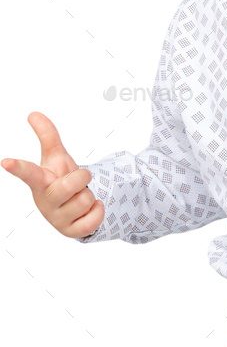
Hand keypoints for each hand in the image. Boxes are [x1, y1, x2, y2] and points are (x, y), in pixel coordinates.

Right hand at [1, 112, 104, 237]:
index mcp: (39, 182)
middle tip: (80, 180)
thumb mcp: (57, 158)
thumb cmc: (60, 179)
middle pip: (68, 186)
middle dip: (81, 178)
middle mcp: (44, 202)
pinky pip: (93, 219)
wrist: (75, 207)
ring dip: (90, 196)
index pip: (28, 172)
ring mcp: (56, 219)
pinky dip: (98, 211)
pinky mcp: (71, 233)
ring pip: (85, 201)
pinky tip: (91, 209)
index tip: (6, 162)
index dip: (18, 166)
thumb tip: (33, 114)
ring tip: (80, 197)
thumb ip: (48, 136)